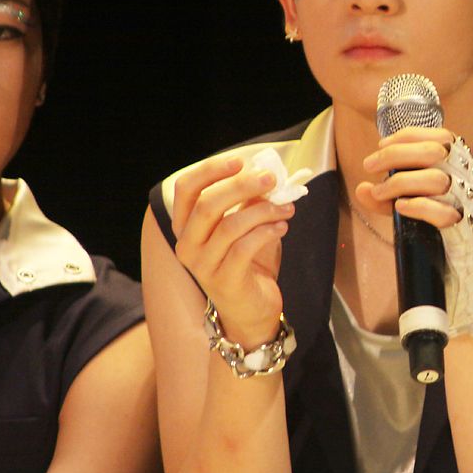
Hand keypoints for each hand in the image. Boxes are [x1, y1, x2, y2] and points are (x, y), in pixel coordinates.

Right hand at [171, 155, 294, 346]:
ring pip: (229, 226)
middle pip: (208, 204)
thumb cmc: (247, 263)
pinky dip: (267, 232)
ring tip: (286, 208)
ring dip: (263, 210)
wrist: (251, 311)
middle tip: (272, 179)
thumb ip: (249, 201)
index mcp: (186, 226)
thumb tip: (266, 174)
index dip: (210, 170)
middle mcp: (186, 245)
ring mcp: (202, 266)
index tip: (240, 161)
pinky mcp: (224, 281)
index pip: (186, 189)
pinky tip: (282, 227)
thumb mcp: (246, 226)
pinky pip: (244, 248)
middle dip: (242, 186)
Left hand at [357, 128, 472, 335]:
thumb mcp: (409, 209)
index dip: (409, 136)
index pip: (442, 136)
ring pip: (437, 179)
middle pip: (437, 152)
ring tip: (380, 194)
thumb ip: (387, 197)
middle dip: (396, 155)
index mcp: (463, 171)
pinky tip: (399, 208)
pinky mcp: (469, 231)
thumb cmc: (436, 238)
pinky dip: (416, 205)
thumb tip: (363, 187)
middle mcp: (472, 184)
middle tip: (370, 167)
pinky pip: (442, 211)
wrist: (462, 280)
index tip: (382, 146)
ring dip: (400, 182)